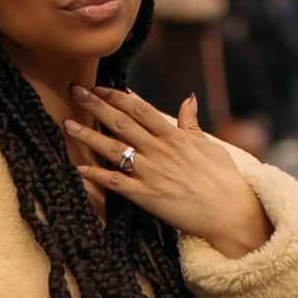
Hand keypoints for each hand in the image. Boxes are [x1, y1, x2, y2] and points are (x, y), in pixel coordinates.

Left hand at [64, 86, 270, 258]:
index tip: (98, 85)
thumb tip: (188, 99)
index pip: (140, 109)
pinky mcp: (147, 197)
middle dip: (96, 105)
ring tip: (67, 124)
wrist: (229, 212)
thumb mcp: (209, 145)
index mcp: (174, 136)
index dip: (117, 95)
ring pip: (114, 150)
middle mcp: (160, 151)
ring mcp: (152, 173)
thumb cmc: (222, 179)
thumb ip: (192, 123)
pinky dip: (97, 176)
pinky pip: (117, 184)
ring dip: (88, 136)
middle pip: (121, 123)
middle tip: (75, 90)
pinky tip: (79, 169)